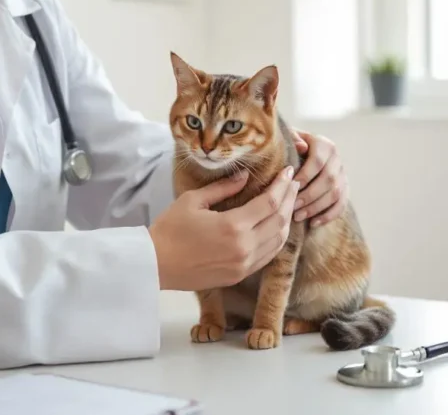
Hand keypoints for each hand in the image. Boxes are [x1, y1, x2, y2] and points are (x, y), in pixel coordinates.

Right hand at [149, 168, 298, 290]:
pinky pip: (268, 256)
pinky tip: (277, 226)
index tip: (287, 172)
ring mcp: (244, 265)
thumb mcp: (193, 201)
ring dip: (287, 219)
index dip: (282, 186)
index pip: (270, 202)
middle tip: (293, 183)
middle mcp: (244, 248)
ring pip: (279, 240)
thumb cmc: (169, 230)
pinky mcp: (239, 275)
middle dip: (289, 199)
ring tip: (288, 202)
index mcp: (234, 226)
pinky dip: (277, 239)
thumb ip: (223, 188)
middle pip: (280, 220)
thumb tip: (244, 176)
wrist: (155, 265)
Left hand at [290, 129, 348, 227]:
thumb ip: (292, 138)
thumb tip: (301, 146)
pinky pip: (341, 205)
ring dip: (317, 207)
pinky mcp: (344, 188)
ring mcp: (342, 174)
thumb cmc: (290, 146)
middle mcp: (337, 159)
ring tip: (298, 216)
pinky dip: (328, 216)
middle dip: (310, 195)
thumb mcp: (288, 138)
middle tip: (293, 207)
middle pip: (328, 180)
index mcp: (324, 145)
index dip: (305, 175)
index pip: (317, 161)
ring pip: (335, 194)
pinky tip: (313, 223)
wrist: (300, 151)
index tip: (290, 187)